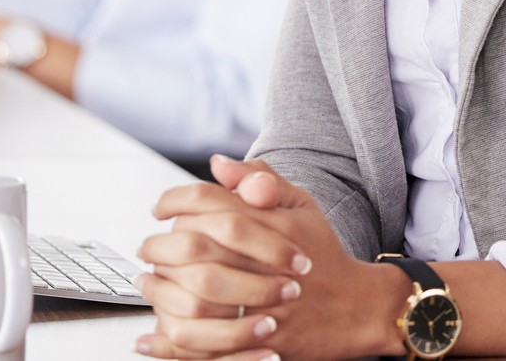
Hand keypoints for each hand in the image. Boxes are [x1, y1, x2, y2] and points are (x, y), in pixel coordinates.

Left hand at [136, 157, 406, 360]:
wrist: (357, 308)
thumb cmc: (323, 253)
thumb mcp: (301, 204)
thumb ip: (261, 178)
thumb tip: (218, 164)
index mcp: (271, 223)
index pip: (209, 201)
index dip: (174, 200)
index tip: (160, 207)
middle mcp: (264, 261)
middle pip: (195, 244)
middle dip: (160, 244)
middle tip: (148, 246)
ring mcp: (262, 303)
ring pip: (196, 294)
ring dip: (162, 289)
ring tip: (149, 282)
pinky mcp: (259, 340)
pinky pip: (206, 343)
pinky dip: (172, 341)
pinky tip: (152, 334)